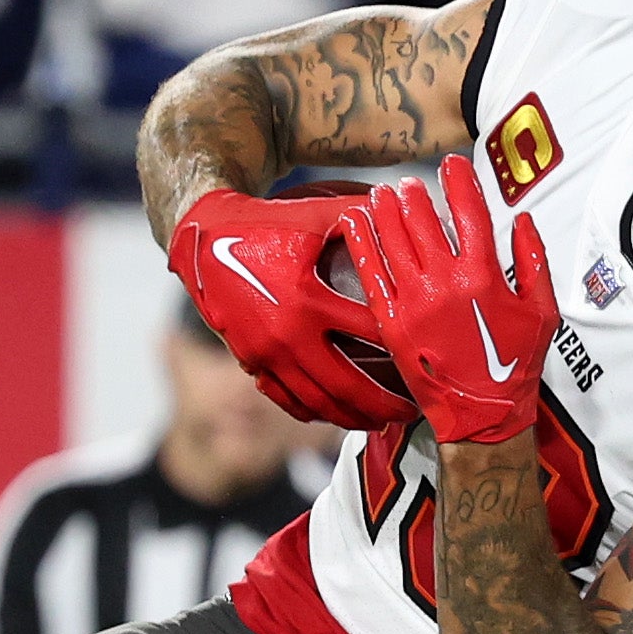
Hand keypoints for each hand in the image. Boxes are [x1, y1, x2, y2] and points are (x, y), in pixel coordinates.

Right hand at [169, 186, 414, 431]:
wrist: (202, 238)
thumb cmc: (267, 222)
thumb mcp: (315, 215)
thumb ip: (365, 220)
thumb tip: (415, 211)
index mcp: (307, 300)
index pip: (372, 333)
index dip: (406, 348)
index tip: (430, 359)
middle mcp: (286, 335)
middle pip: (347, 386)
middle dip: (385, 405)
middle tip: (413, 412)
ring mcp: (266, 355)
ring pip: (318, 403)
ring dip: (353, 417)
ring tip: (382, 422)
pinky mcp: (250, 363)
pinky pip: (288, 400)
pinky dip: (316, 412)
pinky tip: (338, 415)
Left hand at [340, 153, 555, 446]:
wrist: (481, 417)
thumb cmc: (515, 366)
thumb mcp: (543, 313)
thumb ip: (534, 262)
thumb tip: (522, 221)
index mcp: (485, 276)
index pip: (471, 212)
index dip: (460, 181)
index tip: (452, 164)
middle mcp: (446, 283)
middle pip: (423, 219)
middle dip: (415, 194)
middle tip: (409, 183)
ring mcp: (415, 302)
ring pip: (393, 239)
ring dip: (386, 209)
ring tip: (383, 193)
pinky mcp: (391, 322)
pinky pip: (371, 273)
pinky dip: (362, 242)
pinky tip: (356, 221)